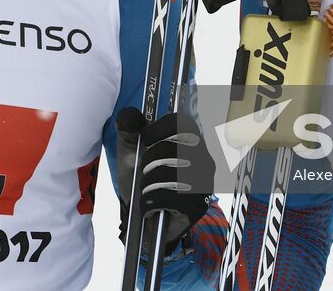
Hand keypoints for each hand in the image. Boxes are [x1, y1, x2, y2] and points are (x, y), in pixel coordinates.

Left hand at [116, 108, 214, 252]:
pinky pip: (168, 197)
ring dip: (147, 184)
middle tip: (143, 172)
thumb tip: (129, 114)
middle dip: (148, 161)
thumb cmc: (140, 180)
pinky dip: (150, 202)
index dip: (159, 128)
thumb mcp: (129, 152)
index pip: (182, 122)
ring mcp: (204, 183)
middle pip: (172, 147)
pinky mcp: (199, 205)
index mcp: (191, 141)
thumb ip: (128, 130)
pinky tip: (148, 206)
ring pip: (169, 173)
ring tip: (146, 189)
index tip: (145, 139)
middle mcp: (204, 159)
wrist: (143, 219)